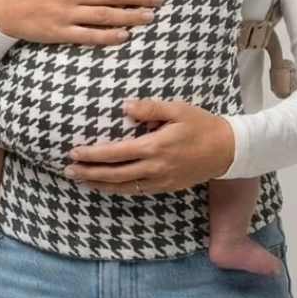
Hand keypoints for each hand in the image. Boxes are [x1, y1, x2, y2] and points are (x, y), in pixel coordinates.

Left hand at [64, 98, 235, 192]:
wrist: (228, 150)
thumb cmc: (202, 125)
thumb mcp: (177, 109)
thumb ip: (149, 108)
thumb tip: (123, 107)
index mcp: (155, 147)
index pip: (116, 153)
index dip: (93, 155)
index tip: (75, 151)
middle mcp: (155, 167)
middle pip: (114, 174)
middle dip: (89, 173)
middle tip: (68, 170)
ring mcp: (160, 180)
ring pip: (123, 187)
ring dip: (99, 184)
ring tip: (81, 180)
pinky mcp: (166, 187)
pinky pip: (136, 190)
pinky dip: (118, 189)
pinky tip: (107, 185)